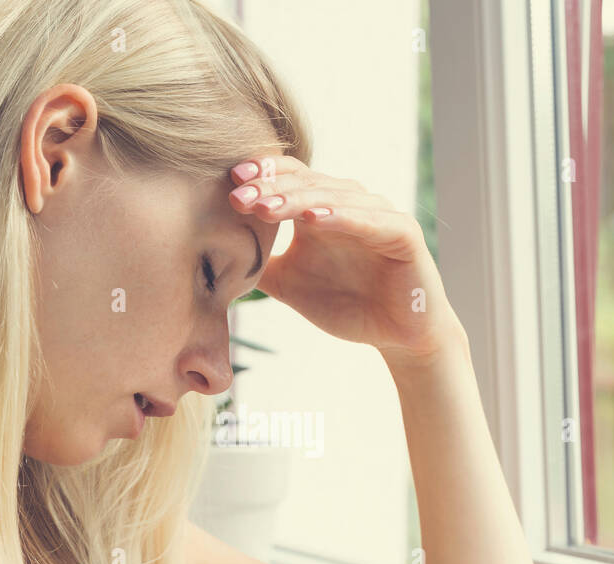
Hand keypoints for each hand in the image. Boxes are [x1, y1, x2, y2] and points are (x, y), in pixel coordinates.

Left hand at [227, 155, 463, 365]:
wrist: (397, 336)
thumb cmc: (346, 305)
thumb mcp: (289, 284)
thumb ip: (257, 265)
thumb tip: (210, 256)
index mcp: (321, 209)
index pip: (289, 178)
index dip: (261, 176)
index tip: (228, 184)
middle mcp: (349, 203)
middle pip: (307, 182)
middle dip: (270, 188)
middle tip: (238, 196)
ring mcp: (378, 215)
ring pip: (334, 197)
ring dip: (299, 200)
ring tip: (267, 207)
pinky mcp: (403, 234)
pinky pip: (371, 221)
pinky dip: (343, 217)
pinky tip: (315, 220)